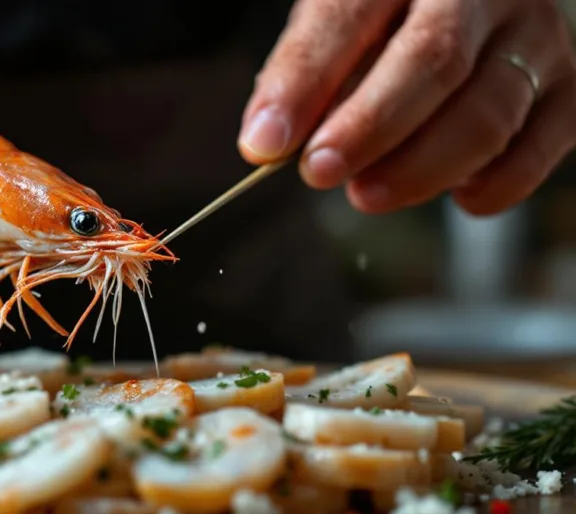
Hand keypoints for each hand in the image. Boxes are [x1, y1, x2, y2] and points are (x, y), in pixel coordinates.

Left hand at [239, 0, 575, 215]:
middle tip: (318, 172)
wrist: (484, 2)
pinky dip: (498, 183)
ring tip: (366, 194)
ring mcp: (536, 35)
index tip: (263, 144)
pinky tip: (458, 200)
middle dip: (368, 128)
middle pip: (431, 59)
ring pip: (488, 110)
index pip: (347, 16)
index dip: (302, 83)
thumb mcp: (344, 18)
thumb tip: (267, 144)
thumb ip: (307, 70)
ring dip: (422, 167)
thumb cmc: (395, 17)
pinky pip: (542, 145)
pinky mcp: (569, 85)